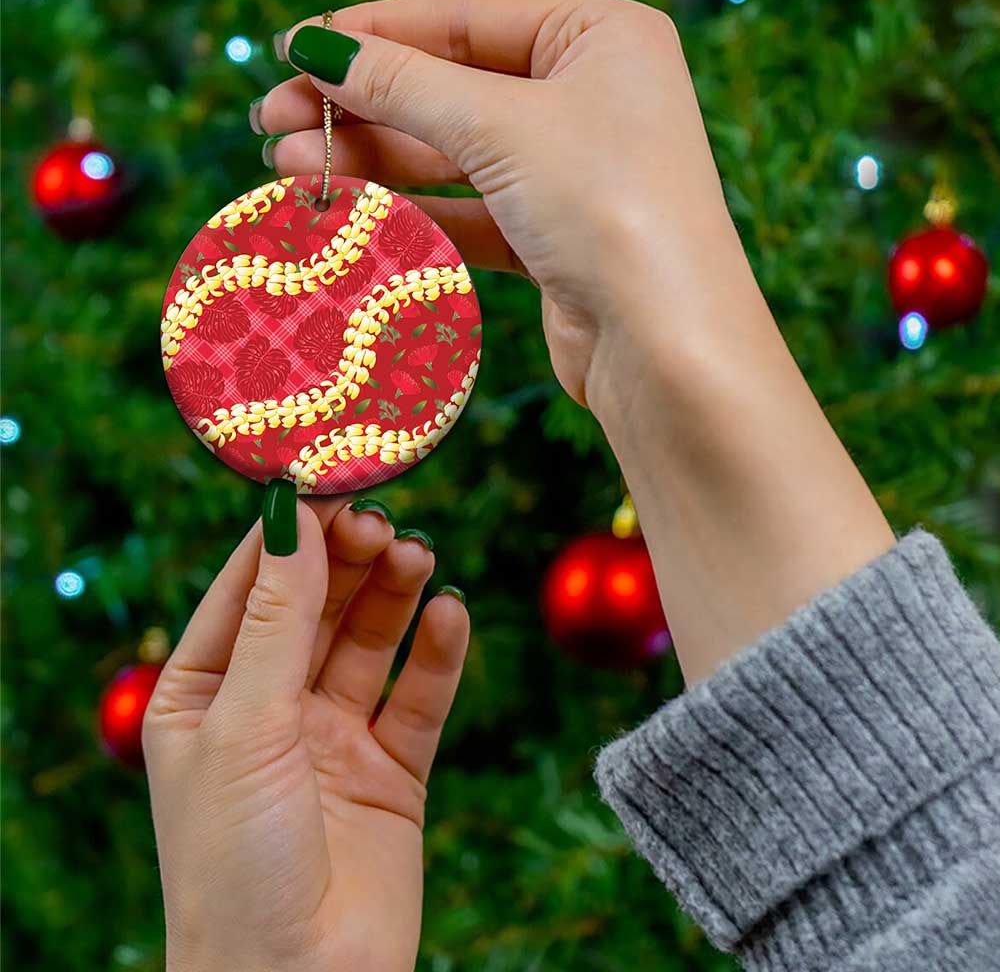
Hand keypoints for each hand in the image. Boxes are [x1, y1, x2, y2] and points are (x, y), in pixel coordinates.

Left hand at [144, 491, 468, 971]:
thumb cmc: (235, 864)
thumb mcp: (245, 725)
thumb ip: (277, 620)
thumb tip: (292, 516)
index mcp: (205, 695)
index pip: (249, 589)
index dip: (288, 534)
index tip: (329, 479)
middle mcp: (269, 709)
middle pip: (316, 607)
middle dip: (348, 560)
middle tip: (383, 521)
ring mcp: (333, 738)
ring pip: (370, 642)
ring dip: (394, 594)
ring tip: (418, 556)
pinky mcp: (392, 770)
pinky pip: (419, 696)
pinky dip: (438, 653)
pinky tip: (450, 614)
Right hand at [257, 0, 892, 682]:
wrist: (667, 348)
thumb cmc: (609, 208)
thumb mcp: (500, 126)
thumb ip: (404, 85)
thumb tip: (316, 49)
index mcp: (600, 37)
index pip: (464, 19)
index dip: (373, 35)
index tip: (293, 53)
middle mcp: (591, 97)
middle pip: (451, 88)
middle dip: (361, 107)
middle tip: (273, 123)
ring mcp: (573, 172)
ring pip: (454, 155)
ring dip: (373, 160)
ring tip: (290, 168)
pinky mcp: (554, 238)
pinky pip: (470, 210)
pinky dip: (412, 210)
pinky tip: (349, 211)